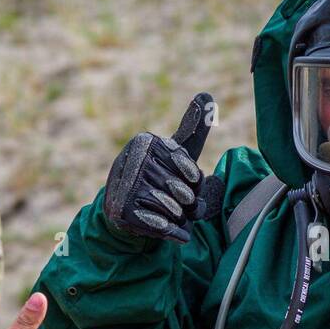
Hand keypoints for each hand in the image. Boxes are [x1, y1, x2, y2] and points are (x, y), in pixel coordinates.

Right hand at [102, 92, 221, 242]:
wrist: (124, 211)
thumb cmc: (157, 178)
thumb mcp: (176, 153)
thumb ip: (192, 130)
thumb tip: (208, 95)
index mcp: (147, 142)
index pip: (192, 171)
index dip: (195, 184)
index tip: (185, 182)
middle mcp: (133, 161)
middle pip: (185, 193)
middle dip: (189, 205)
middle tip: (178, 203)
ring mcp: (125, 187)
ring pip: (175, 212)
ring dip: (180, 220)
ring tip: (169, 215)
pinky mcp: (122, 213)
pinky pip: (163, 228)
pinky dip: (173, 233)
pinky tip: (170, 230)